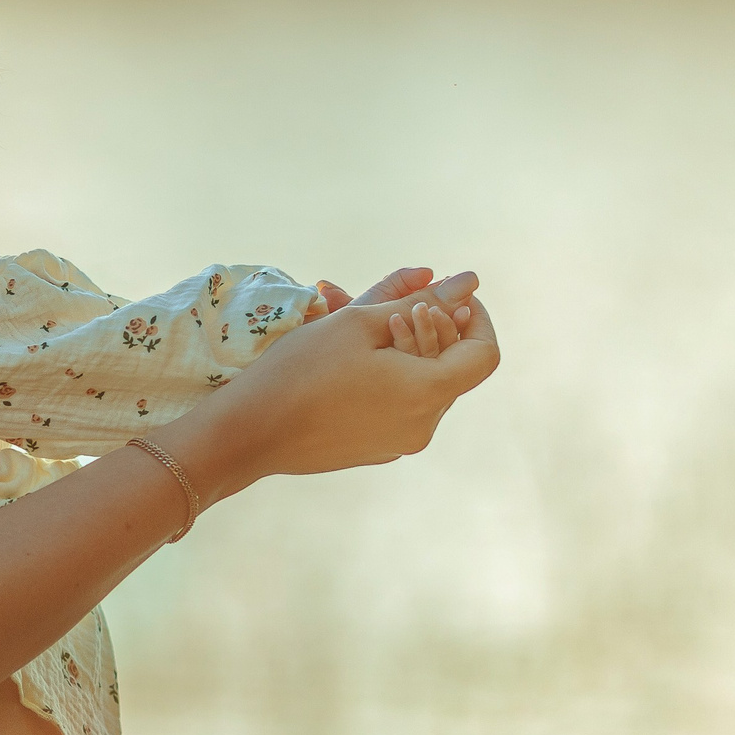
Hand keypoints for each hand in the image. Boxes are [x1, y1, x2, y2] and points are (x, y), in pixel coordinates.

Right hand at [174, 272, 497, 491]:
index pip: (485, 354)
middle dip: (436, 331)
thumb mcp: (359, 322)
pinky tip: (353, 367)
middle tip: (398, 306)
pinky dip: (393, 381)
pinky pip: (402, 409)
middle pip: (454, 370)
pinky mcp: (378, 452)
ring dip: (410, 355)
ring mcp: (400, 444)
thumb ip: (420, 300)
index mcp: (427, 394)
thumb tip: (469, 282)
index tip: (447, 296)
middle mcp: (423, 427)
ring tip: (368, 335)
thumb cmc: (300, 370)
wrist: (249, 433)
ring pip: (426, 389)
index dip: (476, 319)